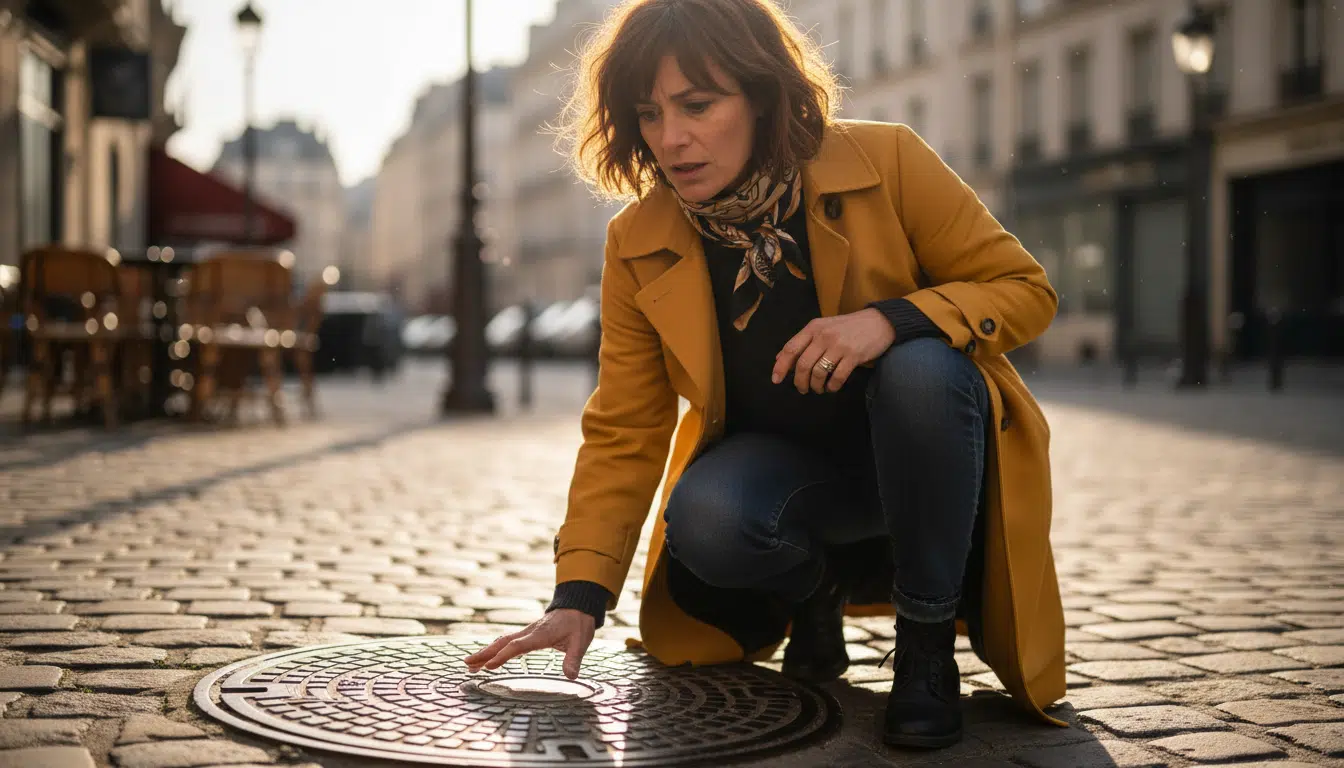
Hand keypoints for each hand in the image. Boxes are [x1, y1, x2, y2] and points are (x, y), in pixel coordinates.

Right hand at [463, 609, 595, 679]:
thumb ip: (574, 659)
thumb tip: (571, 677)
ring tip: (470, 665)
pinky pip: (507, 642)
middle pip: (503, 642)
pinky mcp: (527, 634)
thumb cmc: (579, 624)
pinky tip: (486, 659)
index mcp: (541, 634)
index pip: (518, 646)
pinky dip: (494, 650)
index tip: (489, 667)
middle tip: (467, 664)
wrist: (577, 606)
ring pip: (502, 642)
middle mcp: (530, 632)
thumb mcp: (581, 642)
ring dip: (486, 653)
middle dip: (485, 654)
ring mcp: (527, 632)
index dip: (503, 656)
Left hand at [772, 308, 895, 393]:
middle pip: (803, 365)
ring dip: (816, 386)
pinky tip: (832, 387)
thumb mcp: (823, 327)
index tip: (776, 380)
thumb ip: (802, 342)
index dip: (781, 366)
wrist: (879, 322)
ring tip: (818, 389)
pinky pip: (837, 377)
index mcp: (813, 328)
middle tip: (802, 389)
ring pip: (818, 373)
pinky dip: (832, 386)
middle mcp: (824, 336)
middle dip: (799, 382)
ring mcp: (839, 346)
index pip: (791, 348)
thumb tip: (779, 358)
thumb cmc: (848, 327)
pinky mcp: (854, 356)